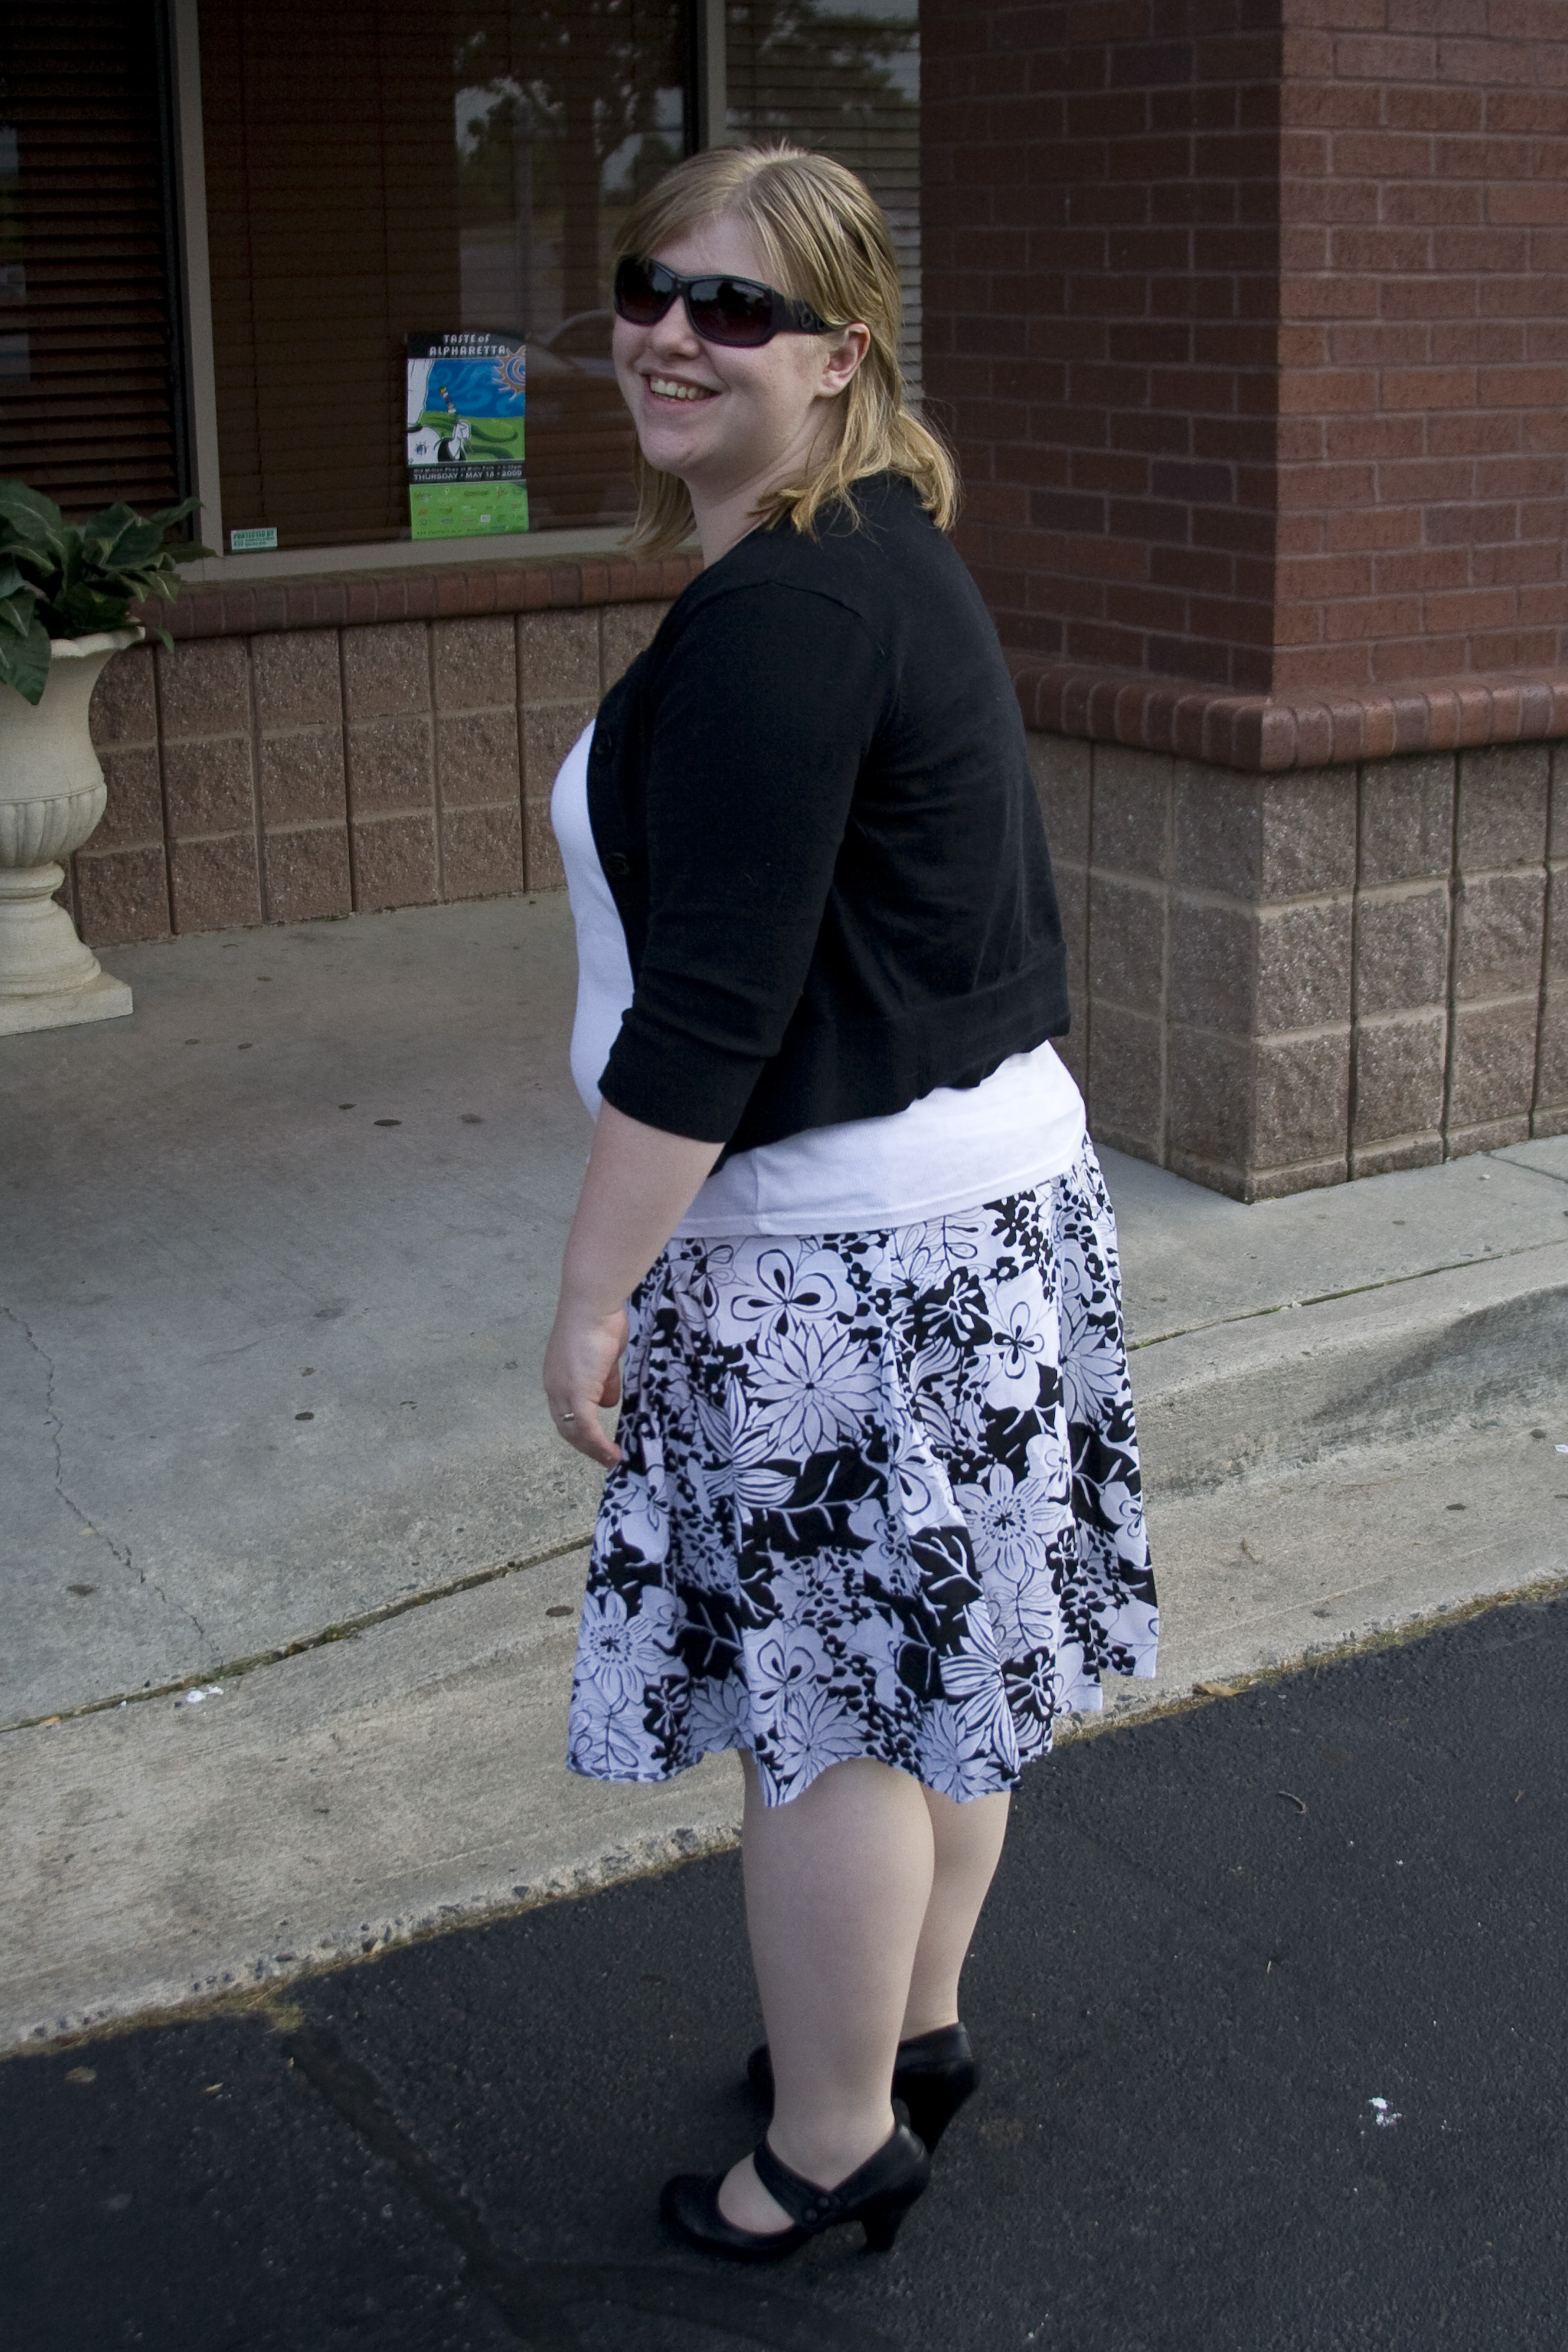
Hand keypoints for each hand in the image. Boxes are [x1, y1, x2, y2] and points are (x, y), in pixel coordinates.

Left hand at [543, 1300, 628, 1467]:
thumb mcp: (605, 1356)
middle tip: (605, 1457)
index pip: (564, 1410)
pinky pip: (587, 1428)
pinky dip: (599, 1445)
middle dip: (585, 1445)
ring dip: (593, 1450)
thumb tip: (608, 1401)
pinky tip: (613, 1454)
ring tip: (611, 1460)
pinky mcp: (576, 1394)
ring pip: (574, 1432)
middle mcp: (555, 1386)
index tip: (597, 1440)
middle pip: (565, 1427)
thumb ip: (605, 1379)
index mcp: (558, 1375)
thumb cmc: (600, 1321)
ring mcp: (563, 1391)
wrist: (593, 1306)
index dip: (580, 1429)